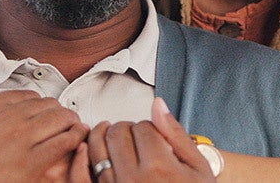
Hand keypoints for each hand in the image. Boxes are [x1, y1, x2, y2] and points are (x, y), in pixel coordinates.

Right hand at [0, 90, 88, 181]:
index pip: (29, 95)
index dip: (40, 103)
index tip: (45, 110)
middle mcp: (10, 118)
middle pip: (48, 104)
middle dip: (58, 110)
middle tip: (64, 117)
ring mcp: (22, 140)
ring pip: (60, 119)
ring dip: (70, 121)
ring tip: (75, 125)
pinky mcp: (31, 163)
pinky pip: (63, 143)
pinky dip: (74, 137)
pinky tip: (78, 138)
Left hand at [86, 98, 213, 181]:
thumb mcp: (197, 167)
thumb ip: (176, 134)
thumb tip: (157, 104)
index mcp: (160, 168)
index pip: (143, 127)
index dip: (150, 127)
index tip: (155, 137)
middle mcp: (133, 180)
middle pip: (118, 133)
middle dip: (127, 129)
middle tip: (137, 138)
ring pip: (96, 147)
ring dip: (104, 137)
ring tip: (115, 139)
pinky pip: (82, 175)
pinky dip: (81, 159)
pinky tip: (87, 151)